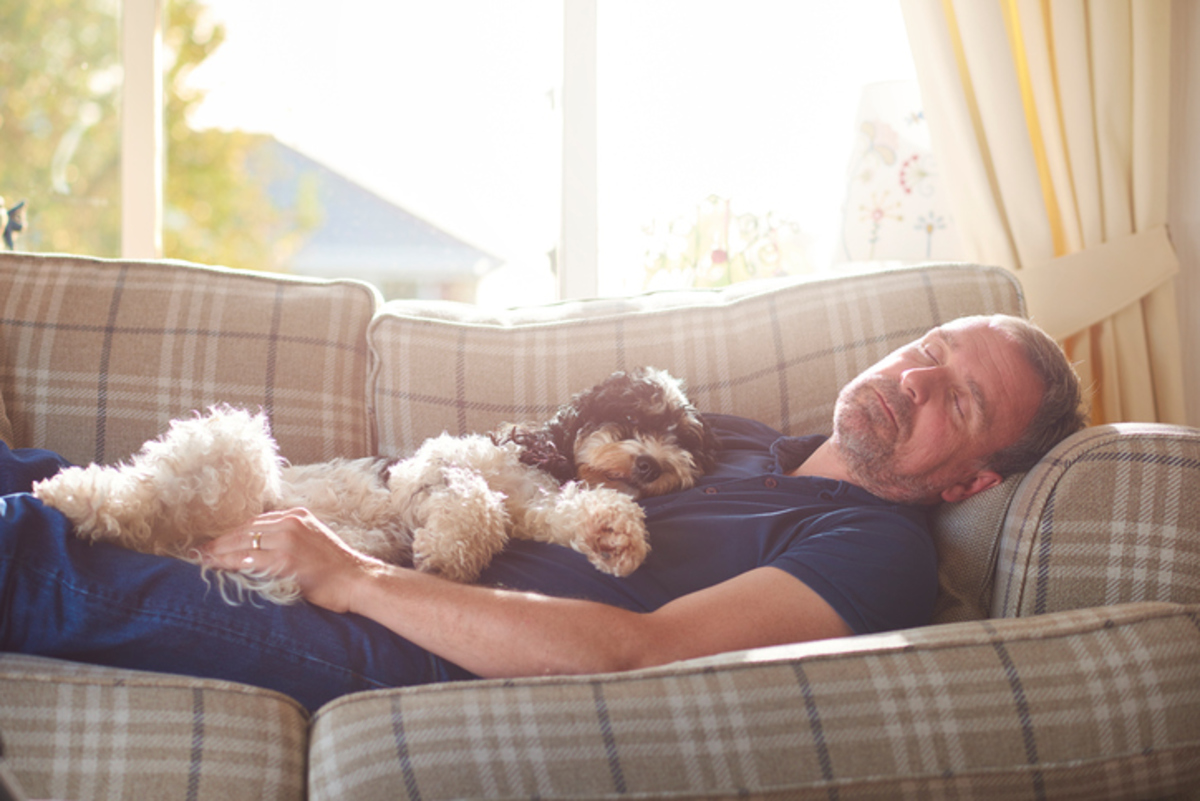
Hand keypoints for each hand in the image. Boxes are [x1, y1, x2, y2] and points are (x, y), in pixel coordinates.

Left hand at [199, 508, 384, 612]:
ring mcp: (287, 539)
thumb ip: (289, 539)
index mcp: (296, 516)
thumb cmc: (336, 569)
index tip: (214, 543)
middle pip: (244, 530)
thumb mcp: (313, 541)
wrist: (357, 580)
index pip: (254, 522)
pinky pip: (249, 559)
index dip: (231, 534)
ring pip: (243, 543)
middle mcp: (290, 522)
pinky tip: (216, 568)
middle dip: (219, 542)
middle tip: (197, 552)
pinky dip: (229, 563)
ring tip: (201, 560)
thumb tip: (262, 549)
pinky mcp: (285, 558)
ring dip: (218, 553)